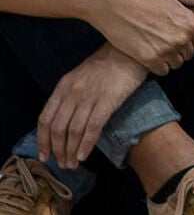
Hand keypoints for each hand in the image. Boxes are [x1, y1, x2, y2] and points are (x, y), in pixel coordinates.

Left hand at [38, 47, 147, 168]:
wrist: (130, 51)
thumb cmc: (107, 65)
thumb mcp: (80, 76)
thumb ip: (69, 96)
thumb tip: (61, 122)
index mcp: (63, 87)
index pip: (45, 119)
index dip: (42, 141)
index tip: (45, 156)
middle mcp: (72, 93)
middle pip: (58, 129)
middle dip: (58, 151)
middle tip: (62, 164)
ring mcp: (90, 97)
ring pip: (73, 131)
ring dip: (71, 152)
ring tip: (73, 164)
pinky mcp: (107, 101)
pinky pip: (92, 127)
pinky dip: (86, 144)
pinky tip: (84, 155)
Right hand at [85, 0, 193, 73]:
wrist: (112, 2)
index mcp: (191, 21)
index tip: (184, 36)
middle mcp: (182, 37)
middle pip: (190, 53)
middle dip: (181, 47)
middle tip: (165, 36)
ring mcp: (165, 50)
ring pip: (176, 63)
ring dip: (169, 57)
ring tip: (156, 42)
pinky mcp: (148, 59)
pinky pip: (162, 70)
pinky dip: (157, 64)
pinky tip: (148, 51)